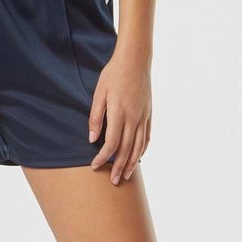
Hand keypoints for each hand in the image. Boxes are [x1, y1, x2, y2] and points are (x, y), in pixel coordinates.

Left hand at [88, 50, 150, 183]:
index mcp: (119, 113)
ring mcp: (143, 117)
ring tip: (126, 176)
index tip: (95, 166)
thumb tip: (92, 139)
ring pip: (139, 146)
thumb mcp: (99, 93)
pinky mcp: (149, 114)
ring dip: (132, 163)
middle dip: (118, 167)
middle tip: (113, 182)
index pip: (112, 143)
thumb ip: (96, 117)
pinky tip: (138, 158)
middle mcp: (134, 118)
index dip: (103, 158)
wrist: (135, 60)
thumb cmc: (113, 74)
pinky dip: (142, 150)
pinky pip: (147, 137)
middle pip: (127, 149)